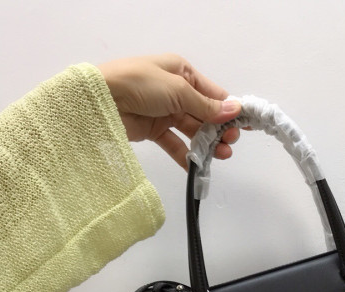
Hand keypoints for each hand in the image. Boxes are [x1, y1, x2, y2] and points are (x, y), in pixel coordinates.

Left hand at [96, 53, 240, 169]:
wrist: (100, 99)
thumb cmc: (139, 83)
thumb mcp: (178, 90)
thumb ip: (206, 105)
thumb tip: (234, 109)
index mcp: (182, 73)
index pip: (213, 94)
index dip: (229, 110)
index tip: (244, 126)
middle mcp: (175, 91)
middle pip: (205, 114)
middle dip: (219, 130)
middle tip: (229, 144)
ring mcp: (164, 112)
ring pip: (192, 130)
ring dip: (207, 144)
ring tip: (220, 156)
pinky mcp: (153, 130)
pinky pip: (174, 144)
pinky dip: (185, 155)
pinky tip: (196, 165)